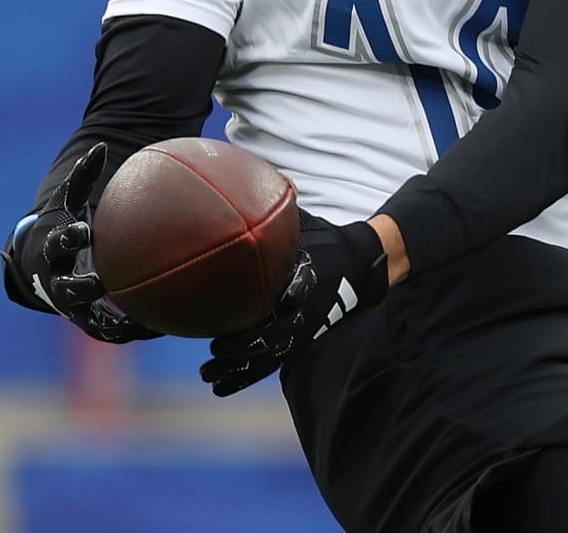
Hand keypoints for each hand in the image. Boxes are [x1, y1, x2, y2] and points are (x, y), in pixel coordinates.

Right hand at [1, 143, 159, 343]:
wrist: (39, 264)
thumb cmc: (59, 224)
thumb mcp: (65, 201)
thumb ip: (81, 177)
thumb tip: (100, 146)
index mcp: (53, 250)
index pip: (57, 244)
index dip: (69, 238)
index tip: (84, 231)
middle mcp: (58, 282)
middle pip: (66, 290)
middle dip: (80, 287)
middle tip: (100, 281)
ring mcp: (71, 306)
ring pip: (88, 321)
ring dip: (112, 324)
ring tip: (140, 324)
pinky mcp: (86, 320)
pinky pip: (109, 330)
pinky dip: (130, 331)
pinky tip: (160, 327)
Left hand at [199, 220, 388, 396]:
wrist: (358, 264)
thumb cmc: (323, 237)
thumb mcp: (305, 219)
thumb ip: (282, 206)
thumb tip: (266, 180)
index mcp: (305, 277)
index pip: (290, 294)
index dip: (268, 307)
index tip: (244, 311)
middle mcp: (303, 308)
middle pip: (274, 337)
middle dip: (244, 349)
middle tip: (214, 351)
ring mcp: (301, 328)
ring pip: (269, 358)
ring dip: (239, 371)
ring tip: (209, 376)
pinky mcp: (297, 340)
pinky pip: (269, 364)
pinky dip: (244, 377)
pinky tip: (219, 385)